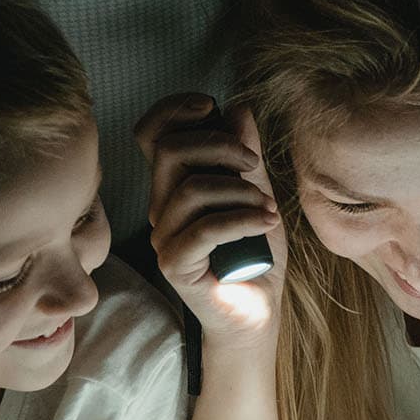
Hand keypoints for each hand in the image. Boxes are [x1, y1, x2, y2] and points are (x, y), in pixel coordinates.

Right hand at [134, 93, 287, 347]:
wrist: (258, 313)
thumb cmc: (255, 255)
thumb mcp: (258, 195)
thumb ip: (247, 157)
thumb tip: (237, 109)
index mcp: (173, 185)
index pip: (151, 133)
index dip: (173, 109)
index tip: (211, 106)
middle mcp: (161, 207)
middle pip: (169, 151)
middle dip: (219, 146)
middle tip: (253, 164)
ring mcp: (165, 238)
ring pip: (191, 190)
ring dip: (240, 192)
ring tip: (269, 209)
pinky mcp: (176, 266)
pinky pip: (204, 229)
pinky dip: (242, 218)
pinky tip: (267, 222)